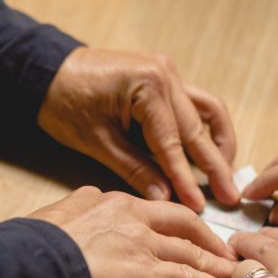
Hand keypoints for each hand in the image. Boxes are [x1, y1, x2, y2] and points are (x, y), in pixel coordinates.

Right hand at [28, 186, 235, 277]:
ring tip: (232, 275)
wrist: (28, 267)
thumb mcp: (59, 213)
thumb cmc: (35, 247)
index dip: (181, 224)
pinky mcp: (145, 275)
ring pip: (189, 253)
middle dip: (209, 239)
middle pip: (185, 225)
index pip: (159, 211)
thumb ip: (81, 206)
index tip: (191, 233)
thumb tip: (87, 199)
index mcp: (113, 202)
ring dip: (214, 265)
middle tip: (224, 251)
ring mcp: (142, 246)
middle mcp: (134, 218)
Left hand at [38, 47, 239, 211]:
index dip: (186, 180)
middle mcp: (166, 75)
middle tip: (230, 198)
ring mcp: (169, 73)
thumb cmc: (64, 102)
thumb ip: (135, 170)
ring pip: (210, 112)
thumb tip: (165, 198)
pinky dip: (206, 129)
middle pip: (198, 130)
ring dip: (220, 144)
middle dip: (215, 167)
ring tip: (226, 175)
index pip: (173, 144)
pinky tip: (210, 151)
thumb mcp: (98, 142)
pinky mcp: (166, 78)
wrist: (47, 70)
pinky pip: (197, 105)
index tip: (200, 206)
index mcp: (147, 86)